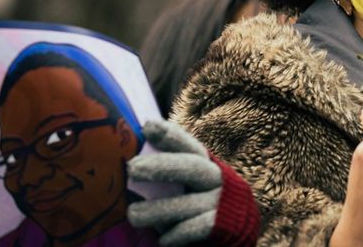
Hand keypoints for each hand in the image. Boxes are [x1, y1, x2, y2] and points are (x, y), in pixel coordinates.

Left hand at [127, 120, 223, 245]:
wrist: (233, 234)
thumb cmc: (198, 206)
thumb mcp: (188, 186)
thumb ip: (169, 175)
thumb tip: (130, 164)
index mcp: (206, 164)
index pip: (189, 145)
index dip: (171, 135)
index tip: (147, 126)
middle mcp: (216, 179)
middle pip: (192, 167)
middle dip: (162, 166)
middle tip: (132, 168)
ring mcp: (219, 202)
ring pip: (187, 203)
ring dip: (157, 210)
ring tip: (133, 215)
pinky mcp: (221, 226)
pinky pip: (193, 229)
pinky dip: (175, 234)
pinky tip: (163, 239)